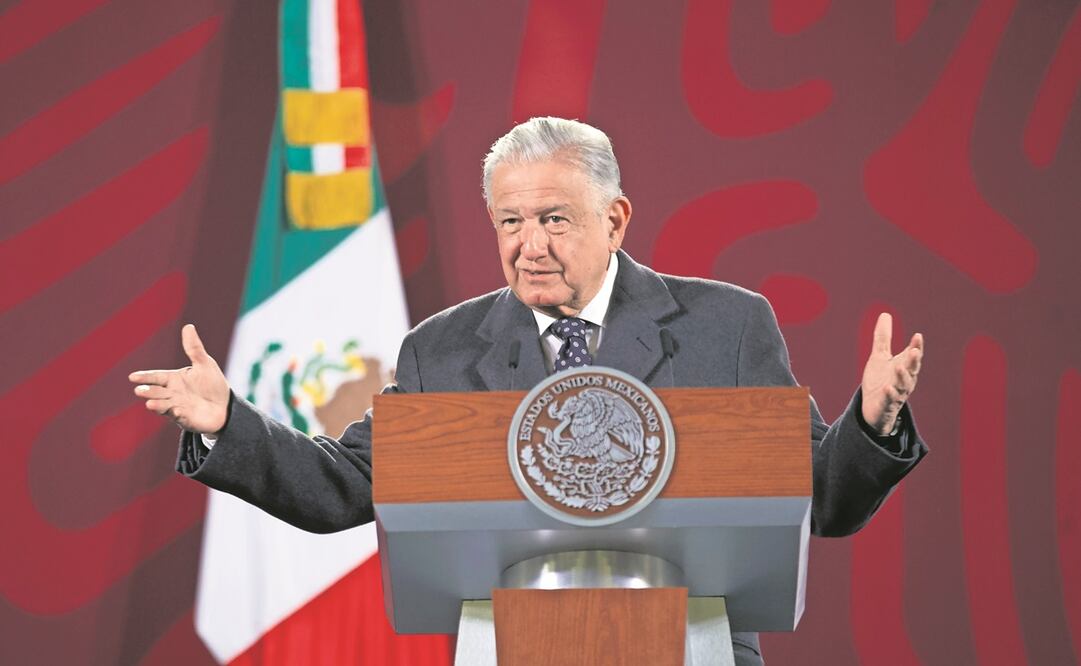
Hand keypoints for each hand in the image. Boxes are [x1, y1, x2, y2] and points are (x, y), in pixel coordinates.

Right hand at [129, 324, 230, 433]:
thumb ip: (194, 348)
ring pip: (163, 406)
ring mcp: (177, 407)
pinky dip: (177, 414)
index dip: (145, 377)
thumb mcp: (204, 364)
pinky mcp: (185, 419)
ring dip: (157, 405)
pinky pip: (179, 417)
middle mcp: (172, 394)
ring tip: (150, 404)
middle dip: (147, 392)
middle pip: (156, 392)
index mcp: (174, 379)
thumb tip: (188, 326)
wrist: (225, 405)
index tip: (132, 377)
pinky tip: (177, 411)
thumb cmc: (212, 384)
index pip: (156, 377)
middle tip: (139, 390)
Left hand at [861, 313, 922, 434]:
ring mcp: (897, 392)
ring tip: (899, 366)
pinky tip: (886, 388)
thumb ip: (883, 337)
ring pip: (903, 384)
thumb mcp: (879, 356)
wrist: (873, 407)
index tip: (917, 336)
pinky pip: (890, 399)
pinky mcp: (887, 404)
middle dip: (913, 360)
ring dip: (902, 376)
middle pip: (912, 369)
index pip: (912, 355)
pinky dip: (889, 394)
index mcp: (904, 367)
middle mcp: (904, 380)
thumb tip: (886, 314)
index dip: (916, 346)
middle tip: (914, 351)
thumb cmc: (880, 380)